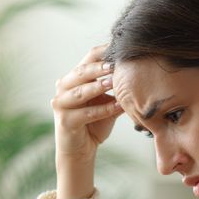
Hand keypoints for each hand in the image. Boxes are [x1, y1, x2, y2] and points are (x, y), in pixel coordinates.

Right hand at [50, 44, 122, 161]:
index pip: (88, 59)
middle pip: (80, 72)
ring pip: (80, 91)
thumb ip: (114, 88)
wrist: (81, 150)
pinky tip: (117, 107)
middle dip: (98, 67)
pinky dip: (103, 110)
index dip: (103, 53)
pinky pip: (86, 113)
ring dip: (97, 86)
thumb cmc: (94, 124)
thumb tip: (136, 71)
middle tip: (115, 64)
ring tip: (113, 82)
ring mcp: (61, 104)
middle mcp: (63, 88)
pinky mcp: (65, 121)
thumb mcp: (106, 102)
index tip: (120, 48)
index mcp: (73, 79)